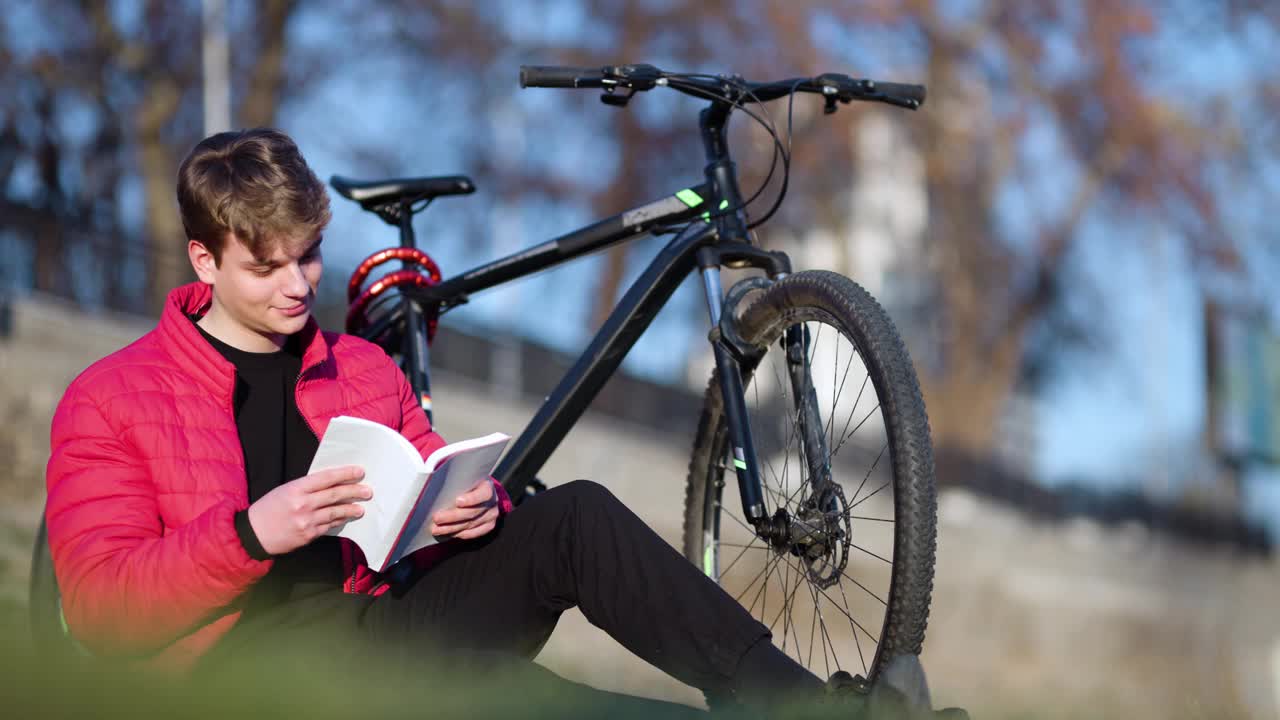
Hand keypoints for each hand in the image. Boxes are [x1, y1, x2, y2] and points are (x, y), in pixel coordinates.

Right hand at [247, 466, 370, 555]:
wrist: (253, 534)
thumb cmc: (268, 508)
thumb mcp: (284, 490)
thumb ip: (306, 487)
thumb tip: (330, 484)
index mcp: (296, 488)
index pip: (326, 478)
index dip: (345, 474)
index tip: (359, 472)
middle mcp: (303, 504)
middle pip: (334, 495)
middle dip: (354, 492)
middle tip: (368, 491)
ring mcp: (306, 521)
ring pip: (335, 512)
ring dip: (350, 509)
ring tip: (361, 508)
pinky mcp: (308, 535)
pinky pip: (328, 526)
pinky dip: (338, 521)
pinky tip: (345, 518)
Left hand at [430, 479, 498, 539]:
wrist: (478, 492)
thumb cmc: (466, 483)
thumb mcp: (464, 479)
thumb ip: (455, 483)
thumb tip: (434, 488)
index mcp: (487, 486)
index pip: (484, 494)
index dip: (472, 499)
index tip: (457, 501)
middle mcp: (492, 501)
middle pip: (473, 512)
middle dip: (452, 516)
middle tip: (436, 518)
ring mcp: (491, 515)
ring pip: (470, 524)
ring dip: (451, 528)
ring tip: (436, 529)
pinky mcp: (489, 525)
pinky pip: (473, 533)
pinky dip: (459, 533)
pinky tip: (447, 533)